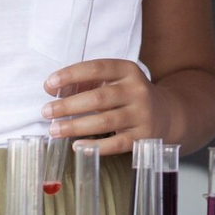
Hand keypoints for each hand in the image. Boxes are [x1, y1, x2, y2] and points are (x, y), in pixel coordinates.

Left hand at [42, 58, 160, 155]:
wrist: (167, 114)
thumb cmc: (129, 96)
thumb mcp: (115, 81)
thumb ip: (86, 82)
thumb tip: (51, 88)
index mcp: (128, 71)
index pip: (97, 68)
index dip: (71, 75)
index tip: (49, 84)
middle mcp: (137, 90)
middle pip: (98, 98)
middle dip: (68, 105)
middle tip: (46, 112)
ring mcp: (141, 114)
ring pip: (105, 122)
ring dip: (75, 126)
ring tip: (55, 130)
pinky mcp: (143, 137)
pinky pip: (116, 144)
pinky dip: (95, 146)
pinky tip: (77, 146)